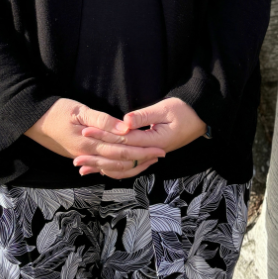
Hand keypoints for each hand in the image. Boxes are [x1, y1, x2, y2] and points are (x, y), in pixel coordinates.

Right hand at [26, 98, 164, 178]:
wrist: (33, 121)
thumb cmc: (55, 111)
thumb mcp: (78, 110)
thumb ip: (102, 120)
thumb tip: (124, 128)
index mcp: (89, 143)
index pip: (123, 149)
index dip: (142, 150)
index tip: (160, 148)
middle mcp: (88, 154)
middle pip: (121, 161)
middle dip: (142, 158)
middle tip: (160, 155)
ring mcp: (83, 157)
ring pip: (113, 168)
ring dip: (133, 165)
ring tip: (148, 161)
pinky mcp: (80, 156)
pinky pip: (103, 168)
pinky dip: (117, 169)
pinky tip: (126, 166)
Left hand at [76, 97, 205, 175]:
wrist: (200, 118)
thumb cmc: (184, 110)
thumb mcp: (165, 109)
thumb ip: (143, 116)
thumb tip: (124, 121)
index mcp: (155, 141)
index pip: (124, 139)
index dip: (103, 135)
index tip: (85, 131)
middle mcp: (152, 152)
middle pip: (120, 157)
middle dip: (98, 157)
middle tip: (76, 159)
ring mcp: (150, 155)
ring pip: (124, 165)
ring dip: (104, 167)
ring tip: (84, 169)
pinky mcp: (148, 154)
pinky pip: (130, 165)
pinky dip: (115, 168)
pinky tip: (100, 169)